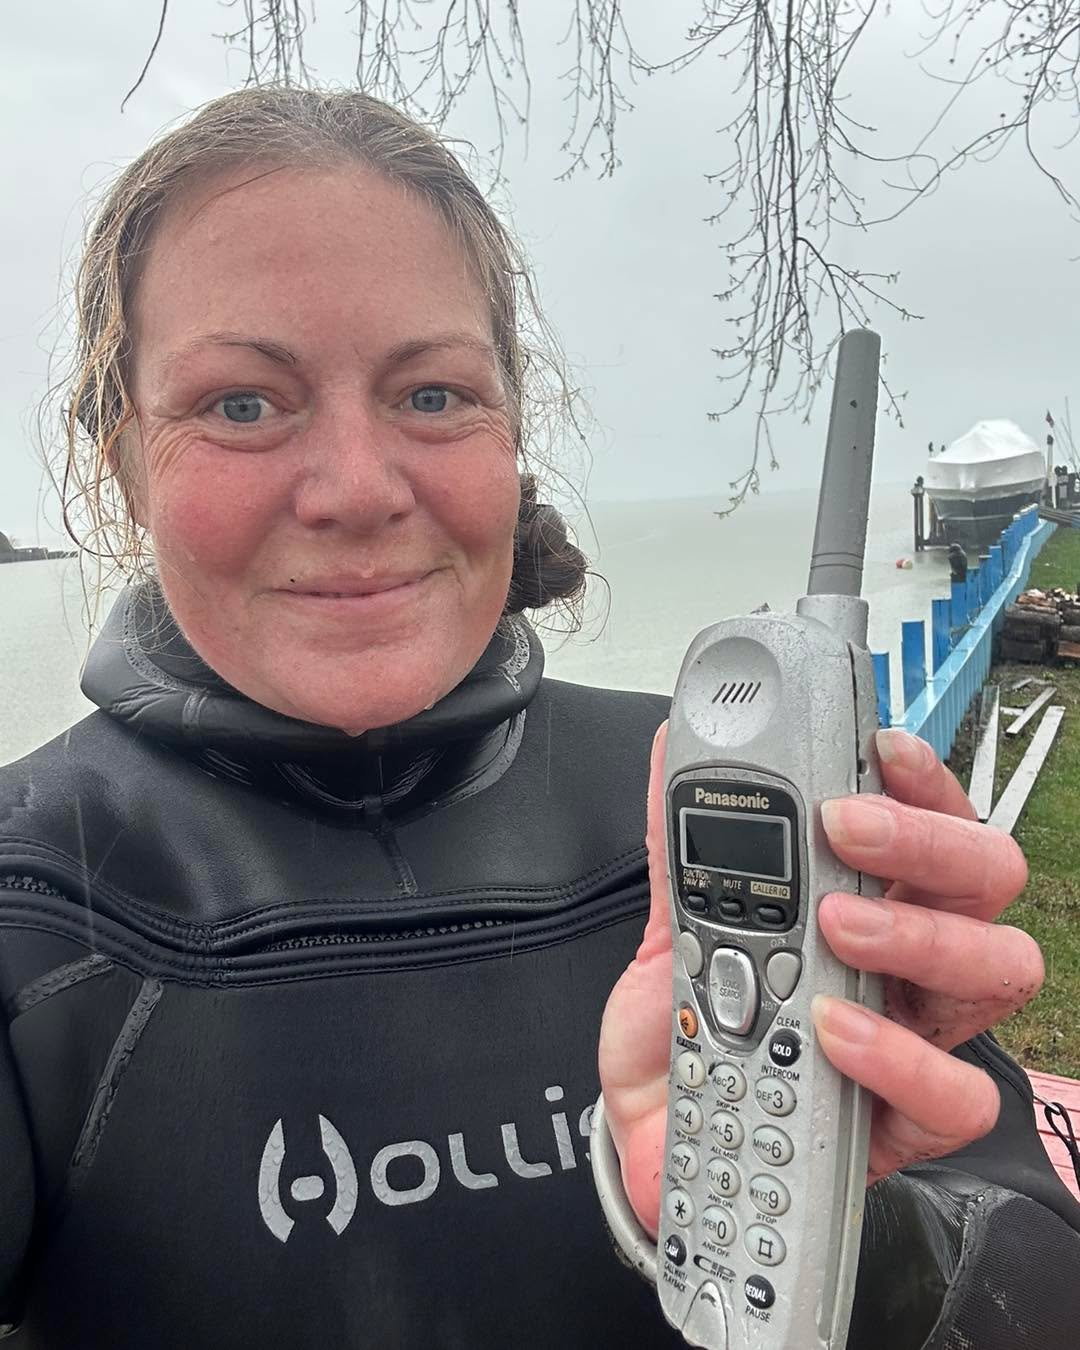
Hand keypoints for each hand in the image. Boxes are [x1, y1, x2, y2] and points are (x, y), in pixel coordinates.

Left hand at [598, 724, 1042, 1234]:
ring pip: (998, 969)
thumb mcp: (679, 923)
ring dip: (920, 933)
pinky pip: (956, 1097)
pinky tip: (833, 1032)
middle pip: (987, 877)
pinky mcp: (901, 1122)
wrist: (655, 1127)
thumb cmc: (689, 1023)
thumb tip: (676, 748)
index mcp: (870, 896)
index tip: (881, 749)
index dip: (922, 778)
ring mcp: (915, 1036)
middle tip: (843, 829)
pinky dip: (899, 1057)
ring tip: (837, 926)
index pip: (933, 819)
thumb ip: (684, 843)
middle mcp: (908, 960)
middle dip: (926, 839)